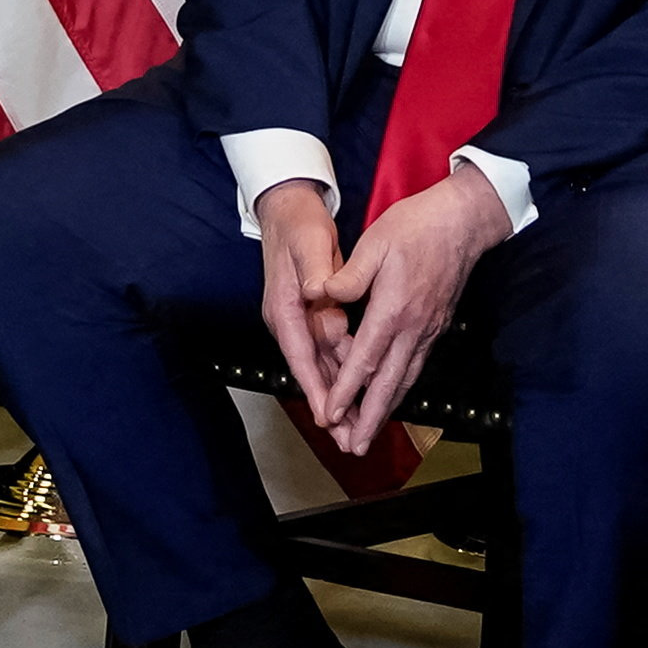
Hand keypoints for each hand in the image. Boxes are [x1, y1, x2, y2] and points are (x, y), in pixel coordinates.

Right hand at [250, 181, 353, 416]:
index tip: (328, 416)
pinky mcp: (312, 317)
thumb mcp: (308, 242)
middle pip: (311, 372)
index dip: (315, 387)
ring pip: (323, 367)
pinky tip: (362, 392)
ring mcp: (300, 321)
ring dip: (340, 397)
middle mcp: (289, 321)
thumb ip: (315, 268)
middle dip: (330, 407)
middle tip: (350, 438)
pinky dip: (345, 373)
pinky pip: (330, 353)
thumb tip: (319, 291)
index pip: (300, 355)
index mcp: (284, 308)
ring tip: (361, 427)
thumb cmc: (298, 226)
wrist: (288, 209)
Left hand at [305, 174, 507, 454]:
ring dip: (388, 410)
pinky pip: (416, 365)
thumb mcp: (375, 242)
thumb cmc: (416, 226)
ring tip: (371, 434)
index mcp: (393, 310)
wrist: (464, 221)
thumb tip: (321, 294)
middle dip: (370, 419)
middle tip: (354, 448)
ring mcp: (428, 329)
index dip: (346, 391)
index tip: (330, 415)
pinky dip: (402, 387)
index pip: (365, 360)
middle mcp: (413, 328)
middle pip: (389, 383)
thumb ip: (349, 275)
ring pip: (405, 379)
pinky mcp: (437, 326)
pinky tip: (393, 396)